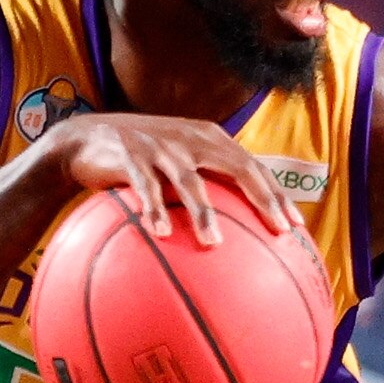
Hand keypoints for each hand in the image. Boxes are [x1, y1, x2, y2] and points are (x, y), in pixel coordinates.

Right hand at [45, 111, 296, 245]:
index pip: (254, 166)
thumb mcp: (179, 166)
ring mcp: (162, 146)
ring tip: (215, 244)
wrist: (86, 140)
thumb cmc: (141, 161)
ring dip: (204, 213)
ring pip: (191, 180)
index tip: (296, 227)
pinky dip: (154, 208)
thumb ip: (207, 186)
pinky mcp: (130, 155)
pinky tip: (161, 233)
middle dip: (262, 199)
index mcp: (210, 140)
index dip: (277, 194)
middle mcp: (192, 138)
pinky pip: (145, 185)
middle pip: (238, 167)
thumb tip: (238, 233)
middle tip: (278, 231)